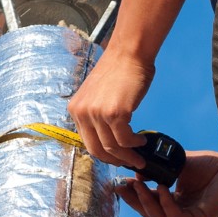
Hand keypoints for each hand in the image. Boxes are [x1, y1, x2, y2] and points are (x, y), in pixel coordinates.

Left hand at [68, 49, 152, 167]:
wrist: (129, 53)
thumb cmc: (119, 71)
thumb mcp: (97, 95)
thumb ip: (97, 113)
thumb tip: (109, 137)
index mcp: (75, 109)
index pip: (86, 141)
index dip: (102, 153)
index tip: (115, 157)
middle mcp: (83, 112)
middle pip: (96, 149)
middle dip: (114, 160)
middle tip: (128, 163)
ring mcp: (98, 113)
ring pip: (112, 147)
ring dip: (128, 156)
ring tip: (140, 157)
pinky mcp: (115, 113)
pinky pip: (125, 139)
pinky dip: (135, 144)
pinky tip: (141, 140)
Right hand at [118, 150, 217, 216]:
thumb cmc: (213, 167)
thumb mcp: (180, 167)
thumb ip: (160, 169)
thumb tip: (136, 169)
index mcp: (175, 204)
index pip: (149, 204)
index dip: (133, 194)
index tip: (119, 181)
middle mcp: (181, 216)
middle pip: (149, 213)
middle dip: (133, 200)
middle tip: (120, 186)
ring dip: (145, 202)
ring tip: (137, 184)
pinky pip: (176, 216)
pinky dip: (165, 203)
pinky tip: (160, 188)